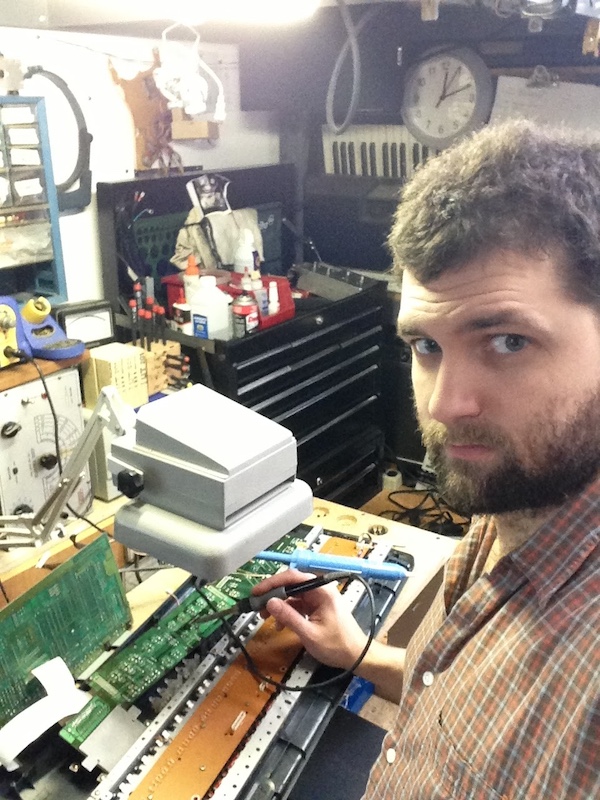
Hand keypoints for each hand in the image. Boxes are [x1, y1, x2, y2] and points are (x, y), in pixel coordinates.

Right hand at [252, 568, 367, 669]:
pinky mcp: (317, 607)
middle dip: (274, 595)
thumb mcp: (309, 633)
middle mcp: (320, 590)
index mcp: (322, 591)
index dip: (273, 583)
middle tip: (258, 605)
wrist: (357, 656)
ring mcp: (319, 599)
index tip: (257, 592)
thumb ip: (289, 617)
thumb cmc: (338, 646)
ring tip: (266, 617)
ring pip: (292, 596)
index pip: (293, 577)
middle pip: (291, 585)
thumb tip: (270, 603)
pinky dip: (287, 613)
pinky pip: (298, 605)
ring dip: (279, 605)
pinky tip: (280, 625)